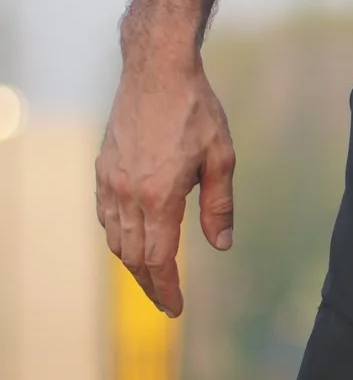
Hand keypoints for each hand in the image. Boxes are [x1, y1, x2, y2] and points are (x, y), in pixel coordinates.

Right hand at [96, 52, 234, 315]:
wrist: (156, 70)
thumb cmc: (196, 110)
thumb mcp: (221, 158)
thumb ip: (219, 206)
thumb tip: (222, 246)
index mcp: (160, 196)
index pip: (158, 259)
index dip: (166, 289)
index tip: (175, 309)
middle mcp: (128, 193)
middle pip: (133, 257)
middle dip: (150, 284)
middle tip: (166, 301)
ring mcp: (111, 180)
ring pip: (116, 239)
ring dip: (133, 263)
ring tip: (153, 276)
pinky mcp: (103, 168)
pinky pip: (105, 215)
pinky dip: (118, 236)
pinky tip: (133, 239)